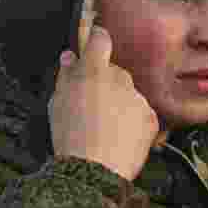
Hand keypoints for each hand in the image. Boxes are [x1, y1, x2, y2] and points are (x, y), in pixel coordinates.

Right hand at [49, 25, 159, 181]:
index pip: (101, 39)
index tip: (95, 41)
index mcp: (94, 71)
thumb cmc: (70, 136)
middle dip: (105, 84)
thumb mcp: (56, 103)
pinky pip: (140, 113)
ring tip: (104, 128)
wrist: (94, 169)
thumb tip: (70, 57)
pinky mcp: (151, 117)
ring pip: (128, 94)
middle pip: (114, 72)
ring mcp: (138, 98)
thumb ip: (65, 75)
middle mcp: (120, 79)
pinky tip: (118, 137)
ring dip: (119, 104)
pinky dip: (132, 122)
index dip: (97, 38)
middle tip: (91, 106)